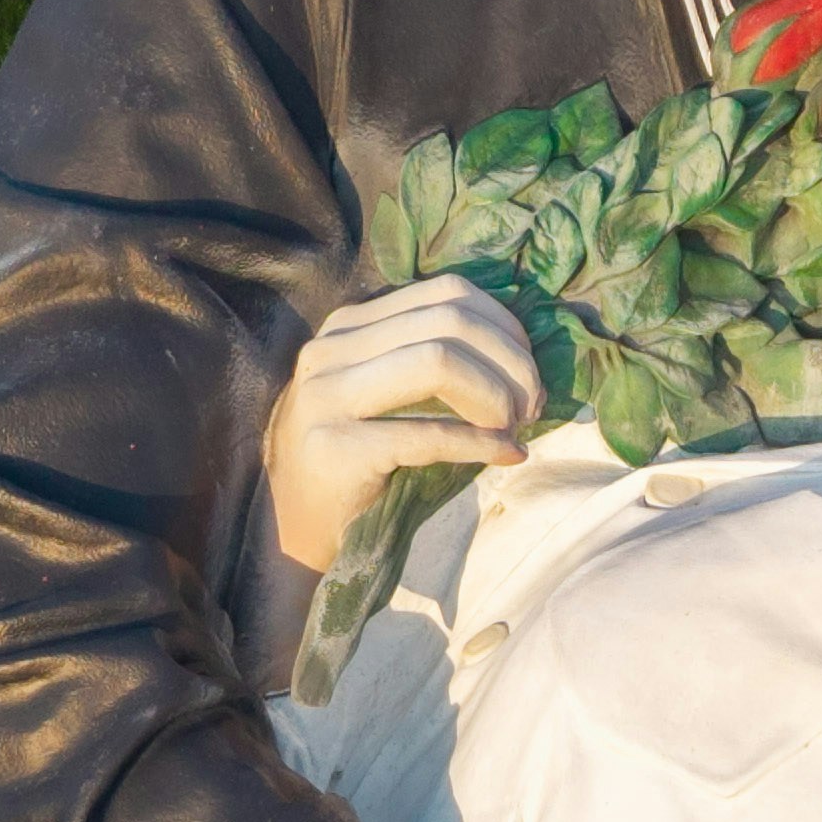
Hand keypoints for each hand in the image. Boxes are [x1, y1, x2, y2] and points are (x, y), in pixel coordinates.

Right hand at [262, 273, 545, 589]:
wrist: (291, 529)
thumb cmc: (354, 461)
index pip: (447, 292)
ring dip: (495, 395)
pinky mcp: (334, 448)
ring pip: (438, 362)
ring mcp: (325, 397)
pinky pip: (426, 434)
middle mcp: (331, 348)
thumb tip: (520, 353)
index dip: (503, 326)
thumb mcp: (381, 392)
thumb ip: (427, 357)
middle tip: (531, 406)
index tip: (526, 372)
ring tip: (515, 426)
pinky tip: (506, 455)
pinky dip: (479, 443)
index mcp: (349, 324)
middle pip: (450, 322)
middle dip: (509, 363)